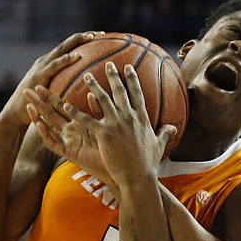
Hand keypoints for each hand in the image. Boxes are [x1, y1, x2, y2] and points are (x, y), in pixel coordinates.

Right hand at [0, 31, 102, 126]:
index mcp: (53, 63)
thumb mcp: (59, 93)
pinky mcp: (38, 75)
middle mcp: (47, 60)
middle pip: (69, 43)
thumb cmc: (41, 106)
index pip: (72, 47)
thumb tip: (91, 88)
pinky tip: (77, 56)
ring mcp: (42, 66)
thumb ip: (70, 87)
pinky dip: (65, 60)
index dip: (86, 40)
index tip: (104, 37)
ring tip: (91, 37)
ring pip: (62, 49)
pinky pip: (54, 65)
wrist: (18, 113)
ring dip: (77, 41)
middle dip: (85, 36)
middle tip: (102, 33)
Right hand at [24, 86, 111, 183]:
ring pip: (49, 128)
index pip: (61, 107)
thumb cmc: (116, 146)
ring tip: (28, 106)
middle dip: (38, 103)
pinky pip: (55, 144)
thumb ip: (97, 109)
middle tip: (26, 91)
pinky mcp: (70, 153)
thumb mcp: (106, 124)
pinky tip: (40, 124)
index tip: (40, 84)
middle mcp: (71, 132)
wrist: (121, 166)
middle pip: (51, 114)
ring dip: (38, 117)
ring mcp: (69, 142)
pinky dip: (46, 134)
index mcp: (79, 123)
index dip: (50, 96)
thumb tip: (92, 93)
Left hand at [62, 61, 178, 185]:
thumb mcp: (160, 145)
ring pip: (103, 100)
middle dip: (113, 76)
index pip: (137, 94)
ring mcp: (117, 124)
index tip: (128, 68)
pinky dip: (76, 112)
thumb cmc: (148, 163)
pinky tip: (66, 105)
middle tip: (108, 64)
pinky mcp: (105, 134)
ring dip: (94, 86)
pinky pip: (87, 120)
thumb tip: (173, 127)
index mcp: (142, 118)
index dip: (132, 80)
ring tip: (86, 76)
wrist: (139, 176)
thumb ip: (165, 133)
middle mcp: (130, 117)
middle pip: (120, 92)